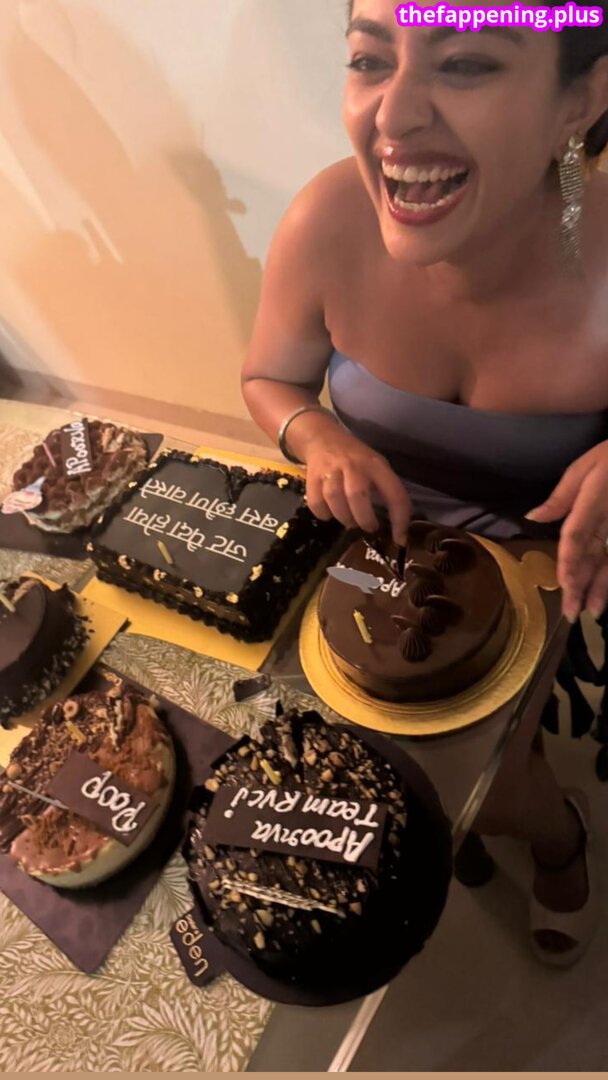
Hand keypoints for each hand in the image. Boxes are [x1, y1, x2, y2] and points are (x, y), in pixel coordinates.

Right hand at [304, 430, 409, 544]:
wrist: (323, 438)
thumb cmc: (355, 459)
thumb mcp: (376, 466)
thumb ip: (385, 490)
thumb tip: (394, 528)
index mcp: (376, 465)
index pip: (395, 494)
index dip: (399, 520)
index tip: (399, 539)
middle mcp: (354, 465)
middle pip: (357, 496)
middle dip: (364, 519)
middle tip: (368, 528)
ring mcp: (331, 469)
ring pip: (335, 499)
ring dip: (344, 518)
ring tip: (349, 521)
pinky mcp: (312, 475)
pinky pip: (316, 502)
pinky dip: (323, 514)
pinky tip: (329, 514)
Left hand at [525, 440, 607, 621]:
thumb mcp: (584, 467)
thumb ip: (561, 497)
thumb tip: (533, 517)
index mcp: (594, 500)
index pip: (578, 536)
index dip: (571, 561)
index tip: (565, 584)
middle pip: (595, 556)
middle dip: (583, 586)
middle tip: (572, 613)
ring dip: (602, 588)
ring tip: (592, 611)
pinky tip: (605, 594)